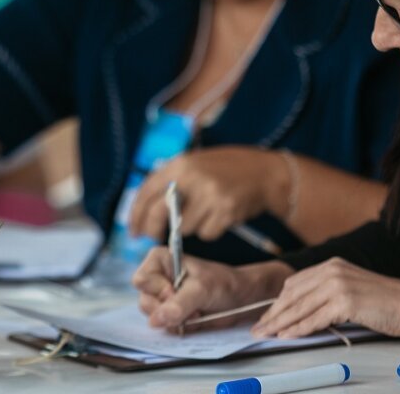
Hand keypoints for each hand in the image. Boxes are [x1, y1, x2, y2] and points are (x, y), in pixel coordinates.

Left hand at [128, 147, 289, 241]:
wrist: (265, 173)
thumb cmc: (227, 169)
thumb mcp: (196, 164)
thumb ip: (172, 181)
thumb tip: (146, 209)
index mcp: (181, 164)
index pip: (147, 191)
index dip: (136, 214)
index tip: (133, 229)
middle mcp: (193, 178)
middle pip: (159, 213)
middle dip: (153, 229)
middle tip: (154, 235)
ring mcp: (210, 196)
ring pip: (184, 228)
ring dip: (190, 227)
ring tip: (205, 212)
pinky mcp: (225, 213)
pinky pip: (206, 234)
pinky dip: (209, 231)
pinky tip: (220, 217)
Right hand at [132, 246, 292, 330]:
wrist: (241, 299)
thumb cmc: (224, 283)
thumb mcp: (202, 289)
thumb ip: (180, 303)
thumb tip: (157, 319)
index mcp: (160, 260)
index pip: (141, 280)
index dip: (159, 290)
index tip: (177, 291)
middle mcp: (158, 278)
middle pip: (144, 301)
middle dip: (168, 309)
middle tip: (191, 305)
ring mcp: (163, 298)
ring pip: (153, 317)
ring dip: (175, 320)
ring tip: (196, 311)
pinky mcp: (170, 314)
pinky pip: (164, 327)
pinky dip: (180, 327)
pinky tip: (195, 319)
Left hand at [251, 257, 399, 338]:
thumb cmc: (386, 302)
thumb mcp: (352, 289)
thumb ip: (328, 294)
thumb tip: (303, 311)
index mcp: (332, 265)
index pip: (295, 284)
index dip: (279, 302)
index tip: (267, 316)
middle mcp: (331, 271)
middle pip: (293, 295)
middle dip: (273, 314)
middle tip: (258, 328)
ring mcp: (337, 284)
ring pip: (300, 308)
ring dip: (280, 324)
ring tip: (266, 334)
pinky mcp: (344, 301)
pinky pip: (314, 319)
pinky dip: (298, 329)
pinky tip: (287, 336)